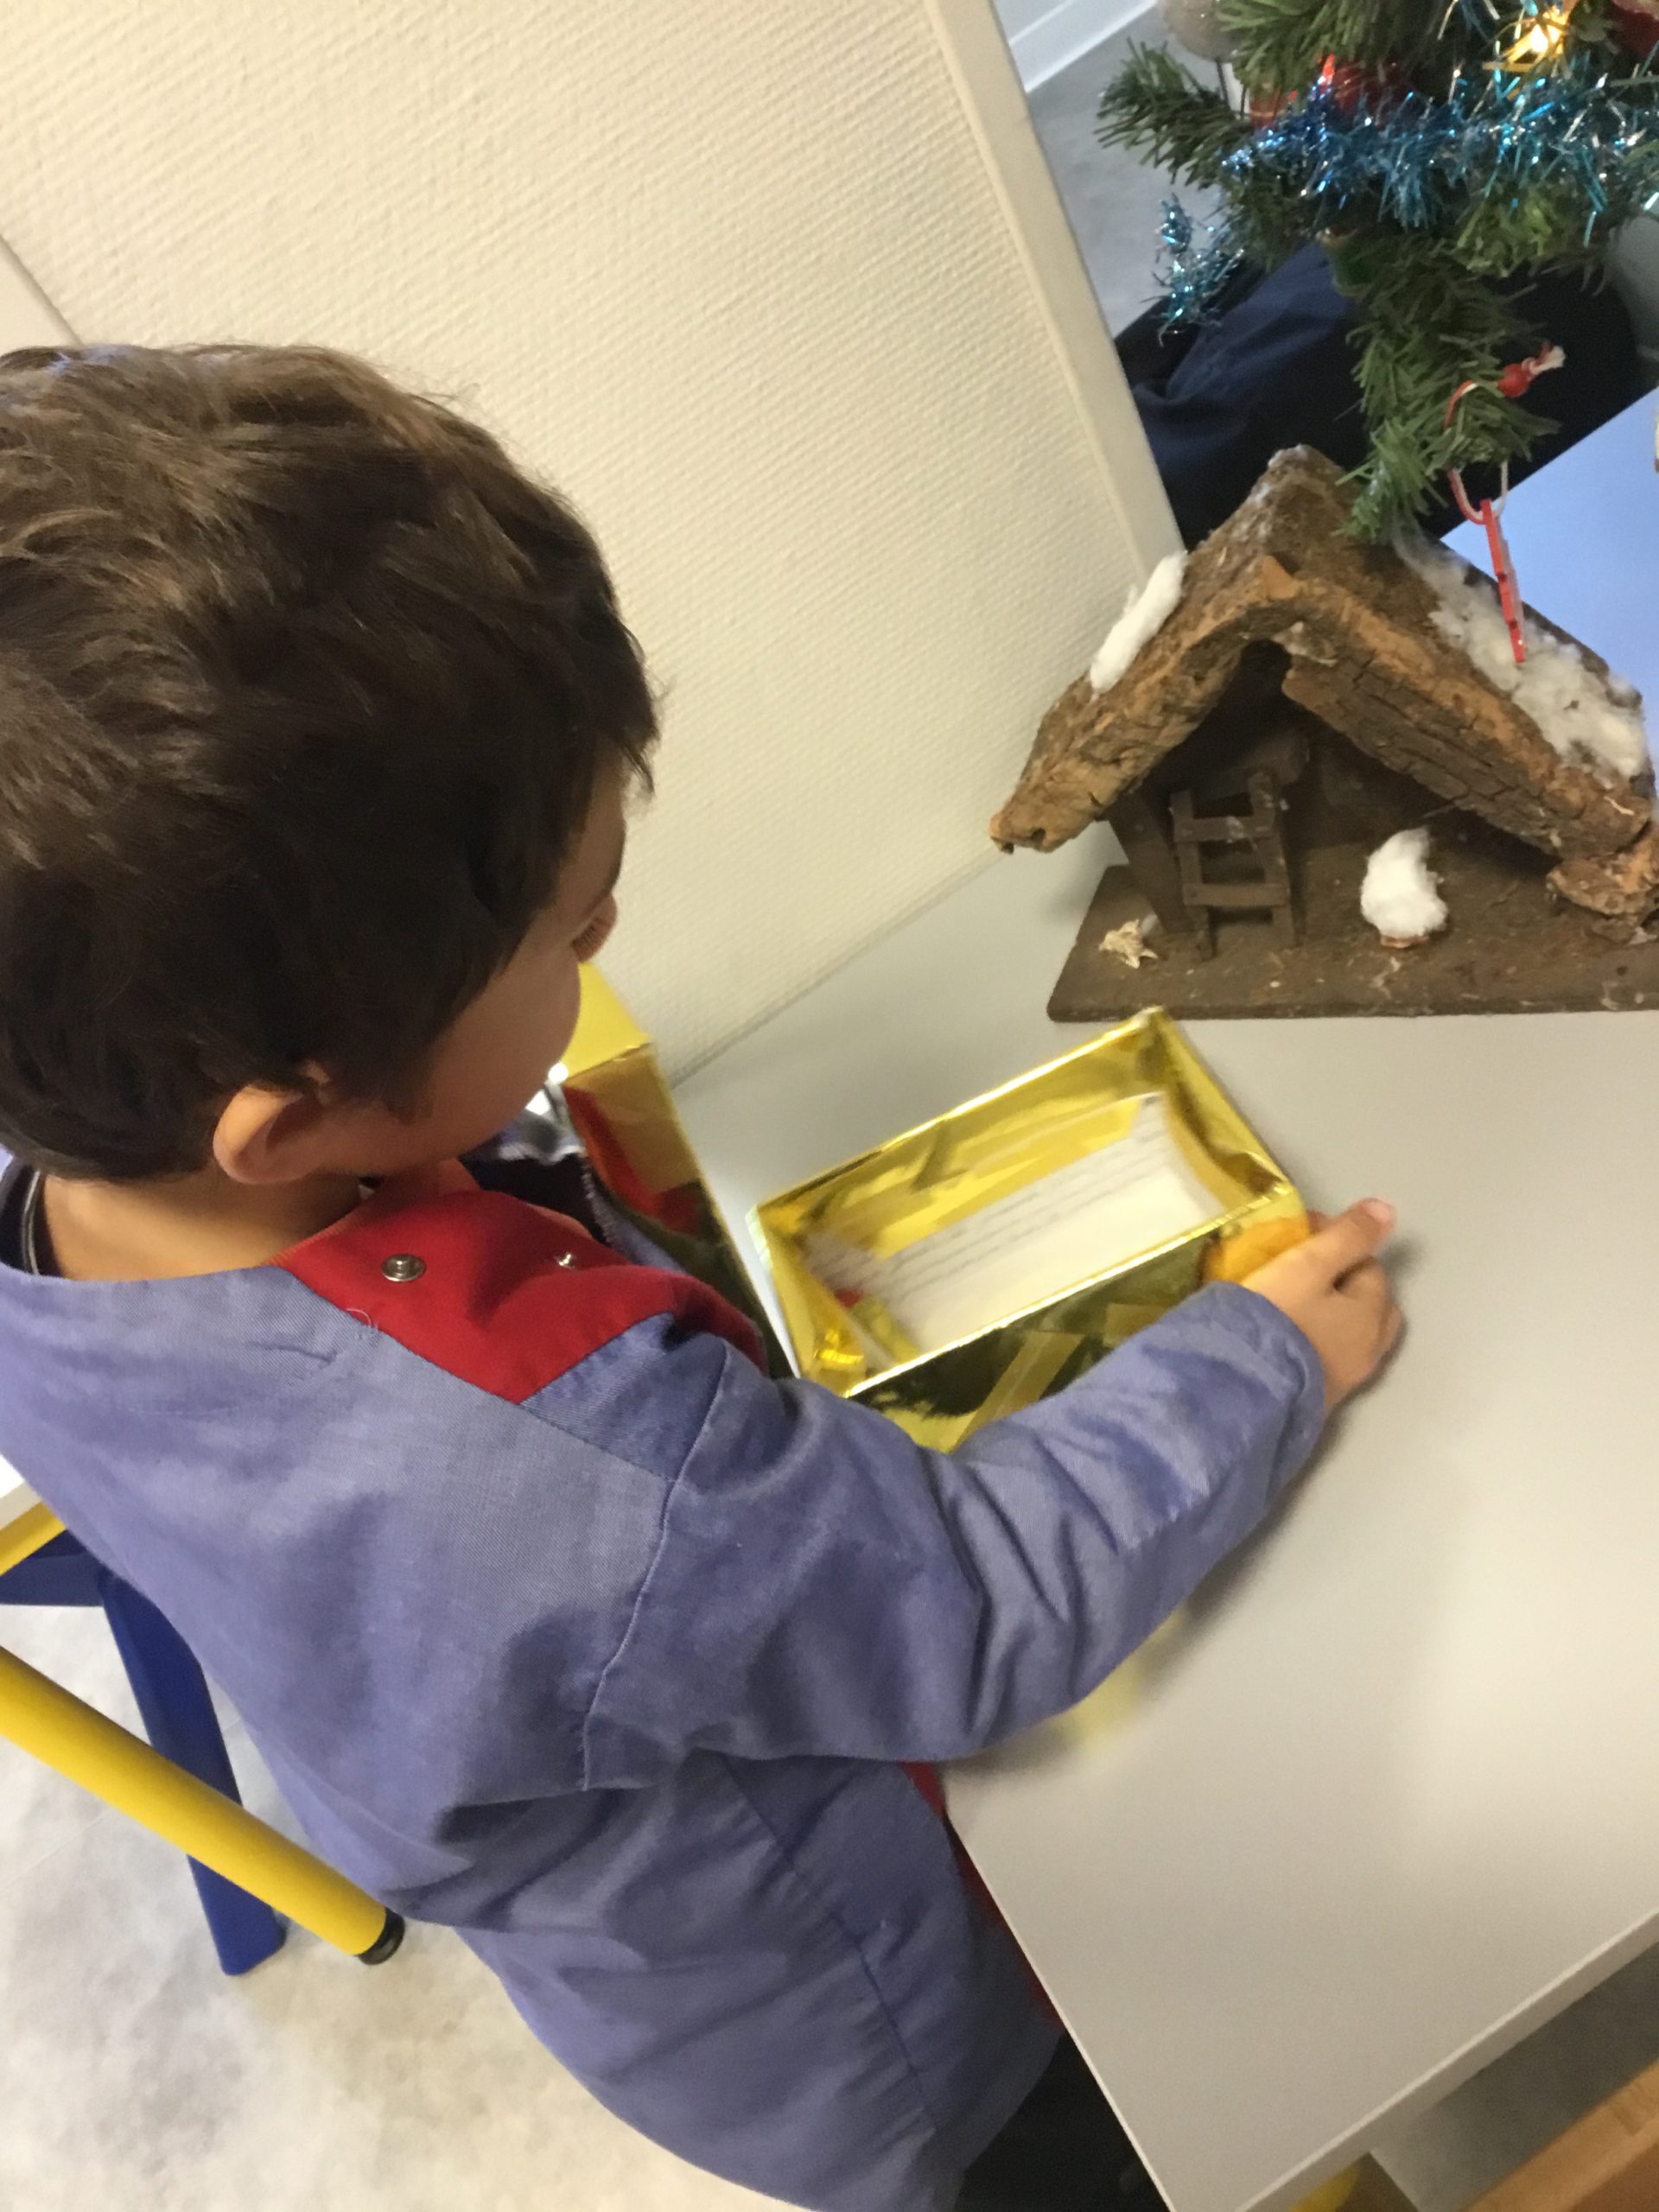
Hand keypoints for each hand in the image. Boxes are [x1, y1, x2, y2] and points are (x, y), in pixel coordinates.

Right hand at [1245, 1200, 1401, 1409]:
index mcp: (1370, 1313)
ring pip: (1350, 1334)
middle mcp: (1367, 1349)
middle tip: (1302, 1269)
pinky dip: (1316, 1340)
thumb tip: (1388, 1209)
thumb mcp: (1308, 1267)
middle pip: (1369, 1304)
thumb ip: (1346, 1237)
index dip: (1337, 1242)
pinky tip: (1287, 1336)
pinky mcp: (1317, 1399)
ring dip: (1332, 1314)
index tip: (1297, 1235)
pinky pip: (1327, 1358)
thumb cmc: (1275, 1320)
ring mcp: (1344, 1379)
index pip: (1367, 1264)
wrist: (1239, 1393)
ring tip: (1293, 1302)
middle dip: (1346, 1282)